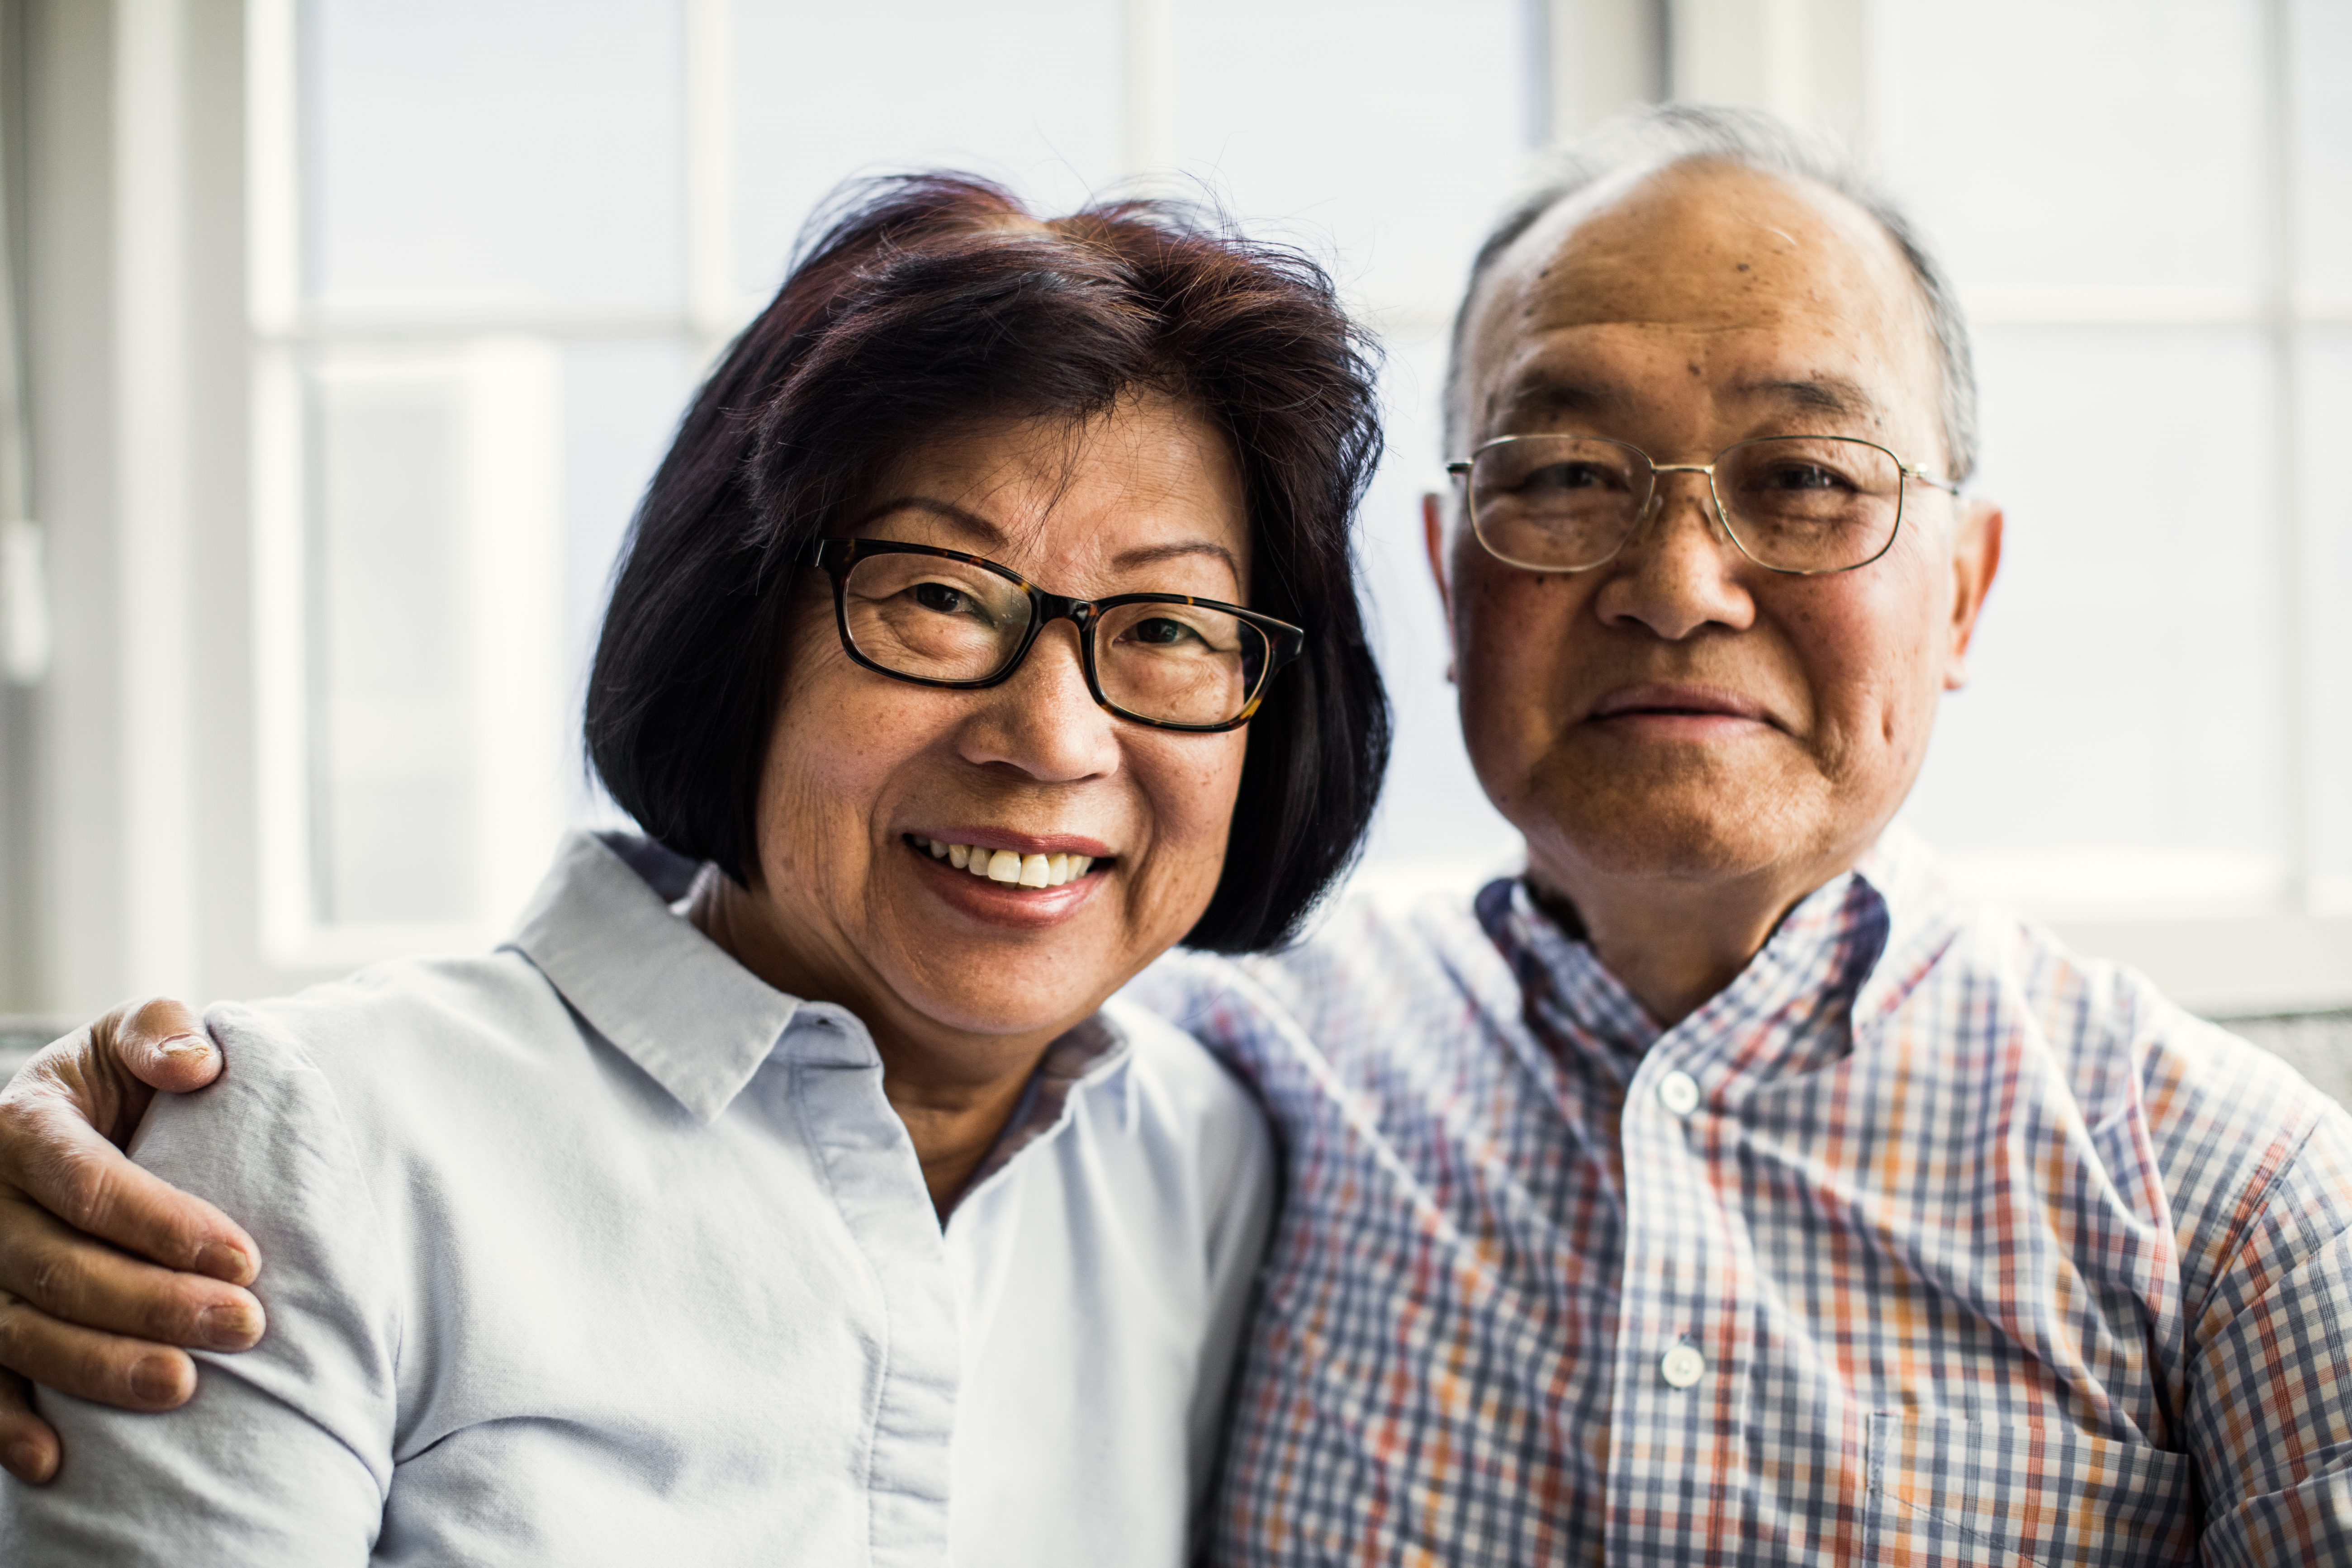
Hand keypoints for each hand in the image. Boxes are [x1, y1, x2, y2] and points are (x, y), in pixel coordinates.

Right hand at [0, 999, 265, 1483]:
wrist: (67, 1119)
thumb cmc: (119, 1080)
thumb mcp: (134, 1034)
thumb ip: (161, 1031)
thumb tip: (196, 1062)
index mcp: (23, 1125)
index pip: (89, 1183)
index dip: (164, 1225)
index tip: (244, 1257)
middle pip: (61, 1267)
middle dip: (154, 1304)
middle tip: (245, 1327)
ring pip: (23, 1331)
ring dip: (100, 1368)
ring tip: (183, 1387)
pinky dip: (8, 1426)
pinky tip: (58, 1460)